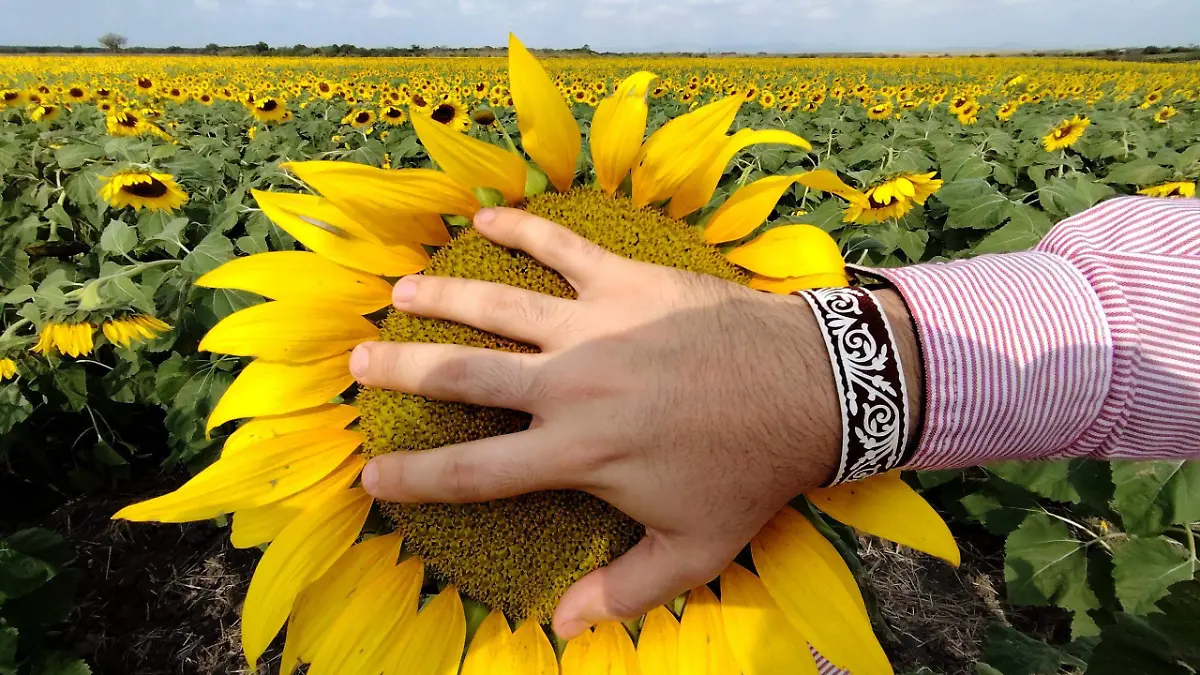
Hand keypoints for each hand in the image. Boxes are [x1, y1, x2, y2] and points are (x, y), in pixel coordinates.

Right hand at [350, 206, 919, 638]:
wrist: (811, 388)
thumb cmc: (750, 471)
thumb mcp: (693, 550)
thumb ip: (624, 590)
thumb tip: (561, 630)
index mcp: (578, 452)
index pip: (475, 472)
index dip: (415, 479)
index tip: (369, 476)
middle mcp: (572, 383)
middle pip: (464, 375)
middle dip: (402, 369)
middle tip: (356, 361)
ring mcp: (597, 323)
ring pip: (497, 304)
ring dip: (442, 295)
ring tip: (399, 289)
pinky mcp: (627, 279)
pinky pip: (561, 244)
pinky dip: (522, 226)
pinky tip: (485, 215)